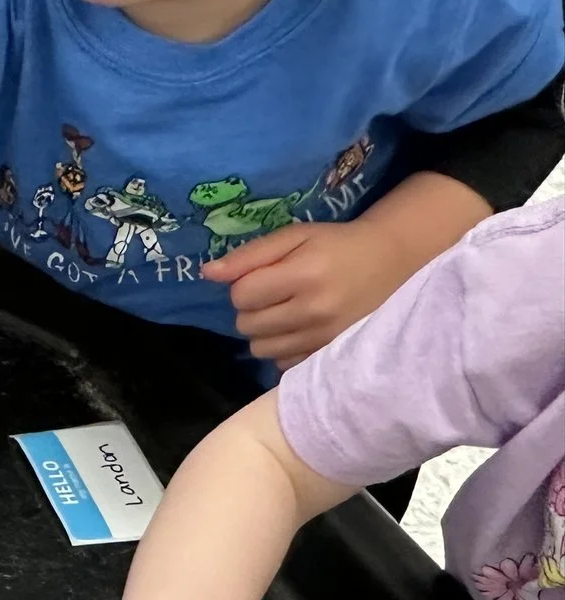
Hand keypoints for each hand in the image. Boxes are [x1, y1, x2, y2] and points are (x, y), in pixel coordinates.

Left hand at [204, 222, 407, 367]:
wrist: (391, 261)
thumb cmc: (337, 244)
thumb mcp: (295, 236)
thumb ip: (250, 255)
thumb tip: (208, 274)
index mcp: (305, 275)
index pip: (241, 296)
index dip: (245, 285)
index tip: (264, 277)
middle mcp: (314, 310)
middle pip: (246, 324)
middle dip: (252, 308)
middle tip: (275, 294)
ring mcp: (324, 337)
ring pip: (259, 348)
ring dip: (264, 331)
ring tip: (286, 311)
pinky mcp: (330, 354)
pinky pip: (282, 363)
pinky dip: (283, 347)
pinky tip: (299, 328)